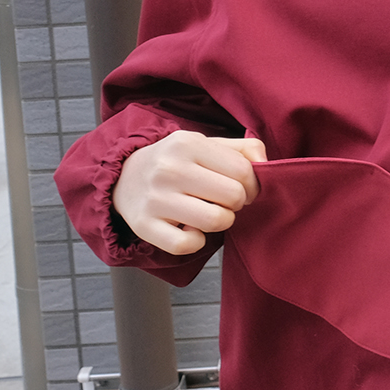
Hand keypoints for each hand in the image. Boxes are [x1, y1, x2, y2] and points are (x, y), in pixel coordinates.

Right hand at [114, 130, 266, 254]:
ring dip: (221, 222)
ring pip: (216, 221)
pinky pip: (188, 245)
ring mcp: (155, 199)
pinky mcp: (145, 226)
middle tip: (225, 201)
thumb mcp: (204, 144)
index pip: (244, 171)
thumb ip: (242, 150)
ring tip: (209, 212)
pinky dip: (196, 241)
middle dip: (237, 203)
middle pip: (234, 197)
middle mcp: (169, 169)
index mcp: (188, 144)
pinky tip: (189, 228)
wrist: (123, 177)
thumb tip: (267, 166)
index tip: (241, 189)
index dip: (252, 185)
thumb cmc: (175, 162)